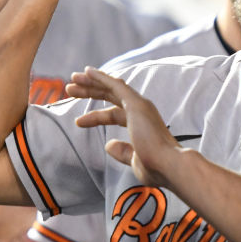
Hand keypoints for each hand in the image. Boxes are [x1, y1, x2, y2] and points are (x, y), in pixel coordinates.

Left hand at [67, 67, 180, 186]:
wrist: (169, 166)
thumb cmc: (156, 168)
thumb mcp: (134, 161)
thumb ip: (122, 151)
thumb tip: (109, 145)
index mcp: (142, 124)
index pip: (115, 114)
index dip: (96, 116)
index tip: (78, 121)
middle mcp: (141, 112)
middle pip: (111, 97)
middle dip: (91, 91)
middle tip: (71, 89)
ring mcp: (139, 106)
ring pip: (112, 88)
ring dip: (92, 82)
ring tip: (73, 79)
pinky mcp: (136, 104)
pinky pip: (116, 86)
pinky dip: (101, 78)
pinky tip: (88, 72)